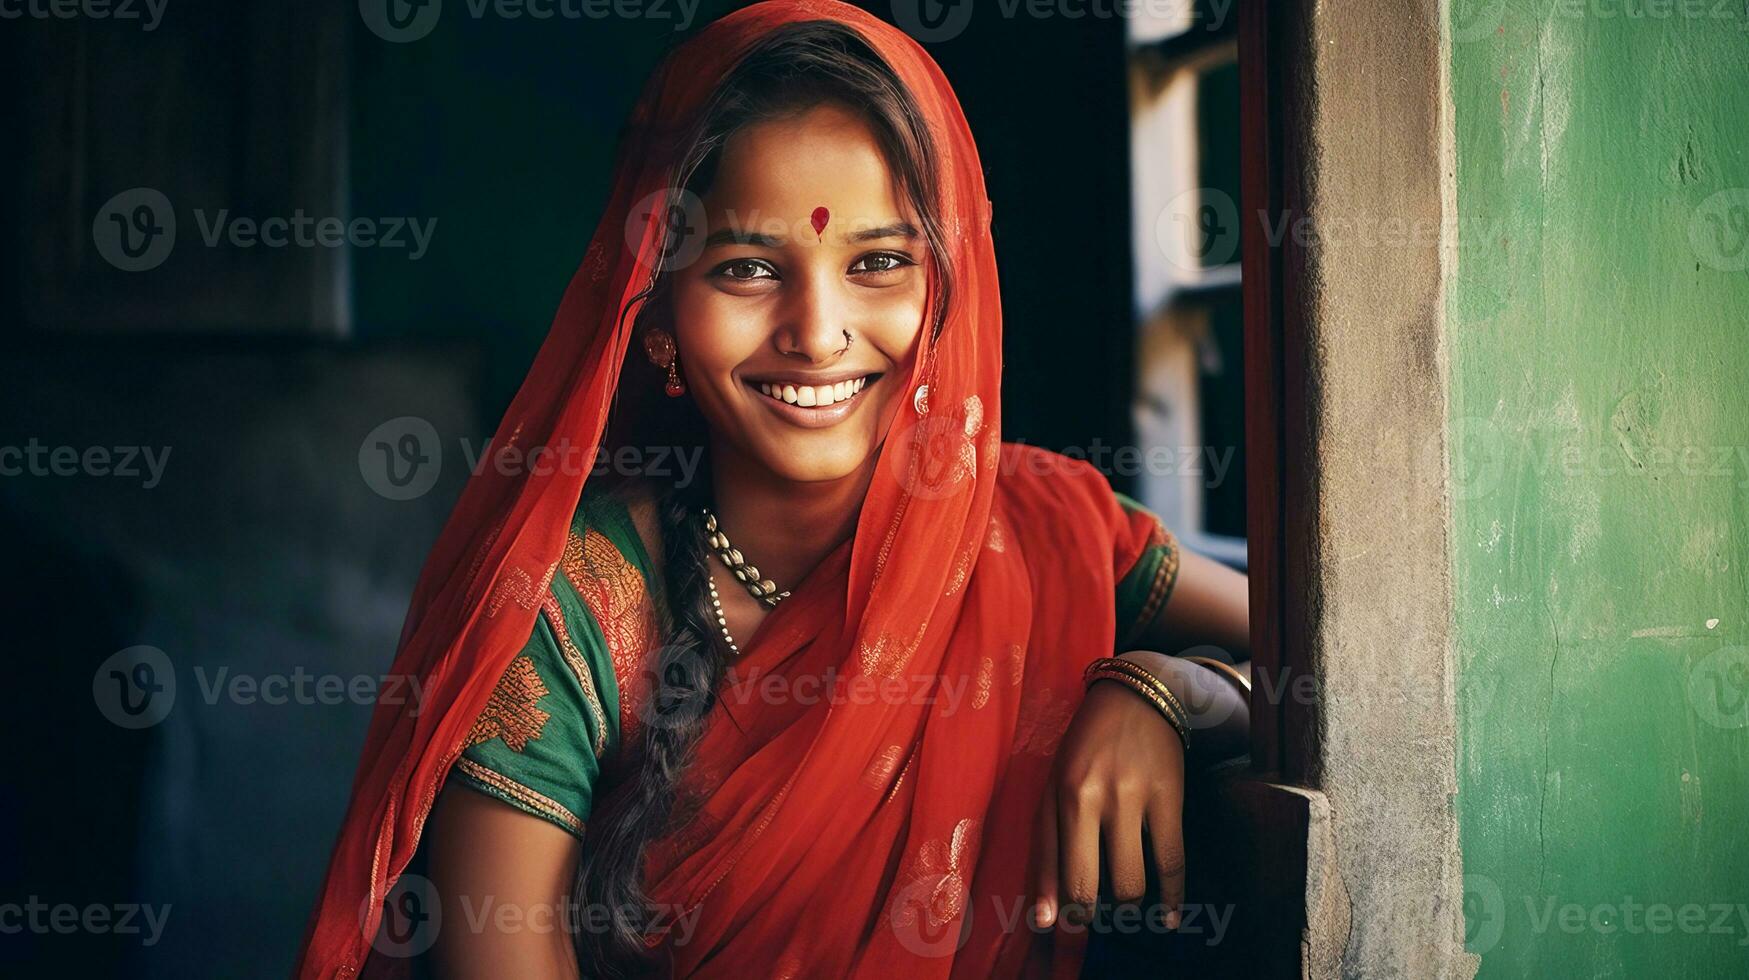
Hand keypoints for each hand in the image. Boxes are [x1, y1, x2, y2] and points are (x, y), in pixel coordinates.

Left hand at [1028, 674, 1186, 932]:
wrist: (1138, 697)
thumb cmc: (1085, 748)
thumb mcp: (1054, 787)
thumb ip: (1046, 847)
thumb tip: (1043, 917)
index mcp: (1060, 795)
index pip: (1054, 873)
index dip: (1055, 910)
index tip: (1054, 928)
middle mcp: (1093, 797)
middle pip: (1087, 886)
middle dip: (1086, 913)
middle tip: (1090, 914)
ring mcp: (1134, 798)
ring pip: (1129, 884)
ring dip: (1125, 904)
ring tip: (1122, 896)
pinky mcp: (1170, 799)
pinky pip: (1172, 862)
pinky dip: (1171, 899)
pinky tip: (1167, 917)